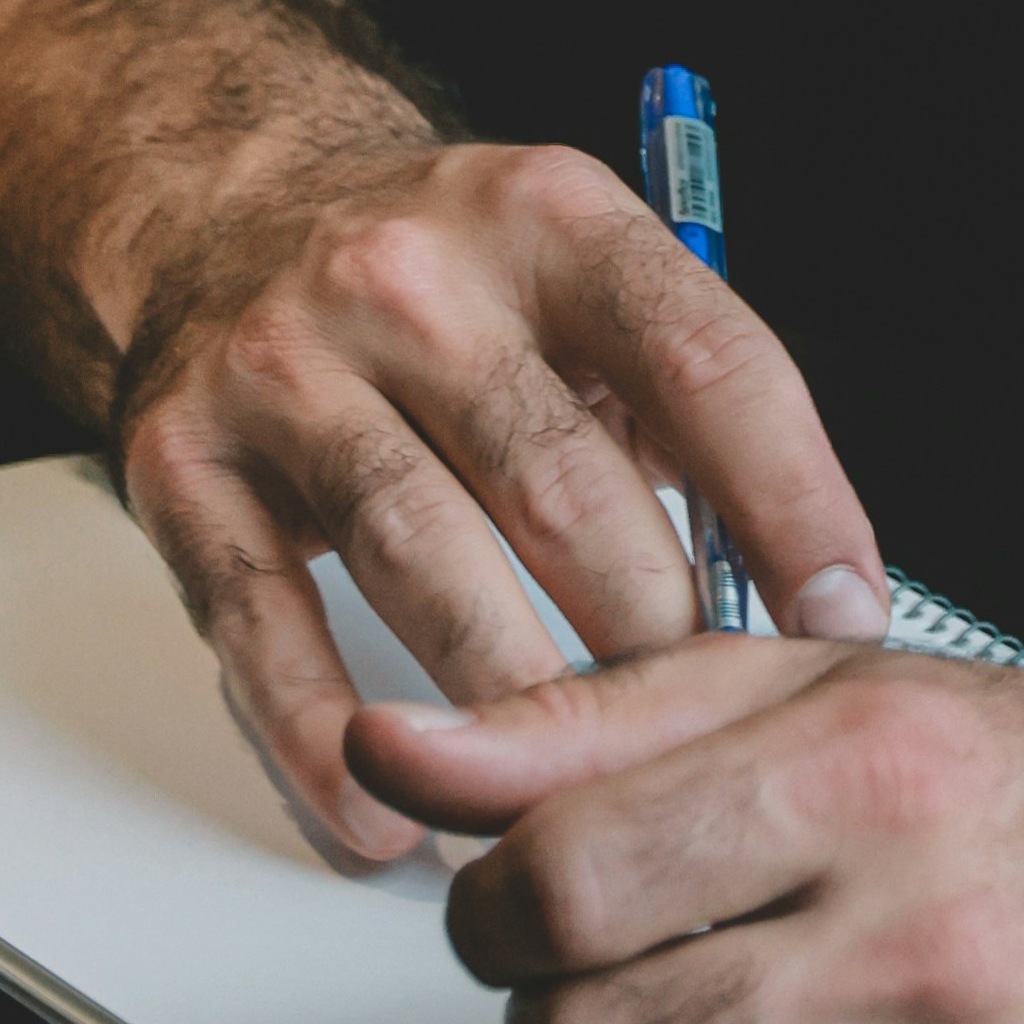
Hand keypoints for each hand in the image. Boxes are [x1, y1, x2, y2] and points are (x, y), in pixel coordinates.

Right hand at [112, 130, 889, 865]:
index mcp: (547, 215)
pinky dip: (326, 737)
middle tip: (706, 743)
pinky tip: (390, 813)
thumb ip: (687, 406)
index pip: (702, 358)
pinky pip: (263, 622)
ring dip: (509, 699)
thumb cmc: (449, 284)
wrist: (227, 210)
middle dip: (651, 635)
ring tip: (572, 797)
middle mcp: (410, 273)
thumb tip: (812, 591)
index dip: (789, 502)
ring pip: (421, 555)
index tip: (841, 619)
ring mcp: (285, 363)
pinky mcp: (183, 459)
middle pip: (560, 481)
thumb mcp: (583, 278)